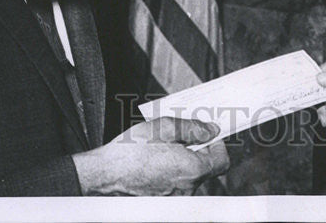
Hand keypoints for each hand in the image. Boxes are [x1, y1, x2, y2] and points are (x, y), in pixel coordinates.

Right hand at [72, 117, 228, 195]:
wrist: (104, 174)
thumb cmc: (131, 151)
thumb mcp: (165, 127)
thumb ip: (193, 128)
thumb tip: (211, 130)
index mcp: (191, 170)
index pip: (221, 161)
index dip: (217, 144)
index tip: (208, 132)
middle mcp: (186, 188)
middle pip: (204, 167)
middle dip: (197, 148)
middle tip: (182, 134)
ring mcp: (173, 196)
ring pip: (188, 174)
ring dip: (183, 158)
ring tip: (165, 145)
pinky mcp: (161, 198)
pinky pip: (174, 182)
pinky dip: (170, 169)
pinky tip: (156, 158)